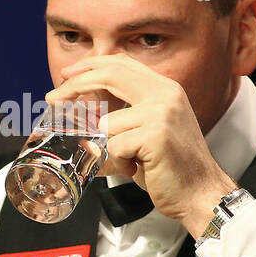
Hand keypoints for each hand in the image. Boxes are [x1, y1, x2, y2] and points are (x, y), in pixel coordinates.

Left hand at [46, 54, 236, 236]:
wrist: (202, 193)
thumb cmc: (172, 167)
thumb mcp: (151, 129)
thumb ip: (126, 114)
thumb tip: (84, 113)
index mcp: (164, 88)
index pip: (122, 63)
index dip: (91, 65)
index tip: (68, 73)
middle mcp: (165, 94)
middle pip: (109, 76)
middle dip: (75, 86)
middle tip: (53, 99)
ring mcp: (161, 112)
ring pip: (107, 123)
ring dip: (110, 148)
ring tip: (131, 161)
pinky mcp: (155, 134)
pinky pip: (115, 146)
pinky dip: (120, 163)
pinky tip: (139, 169)